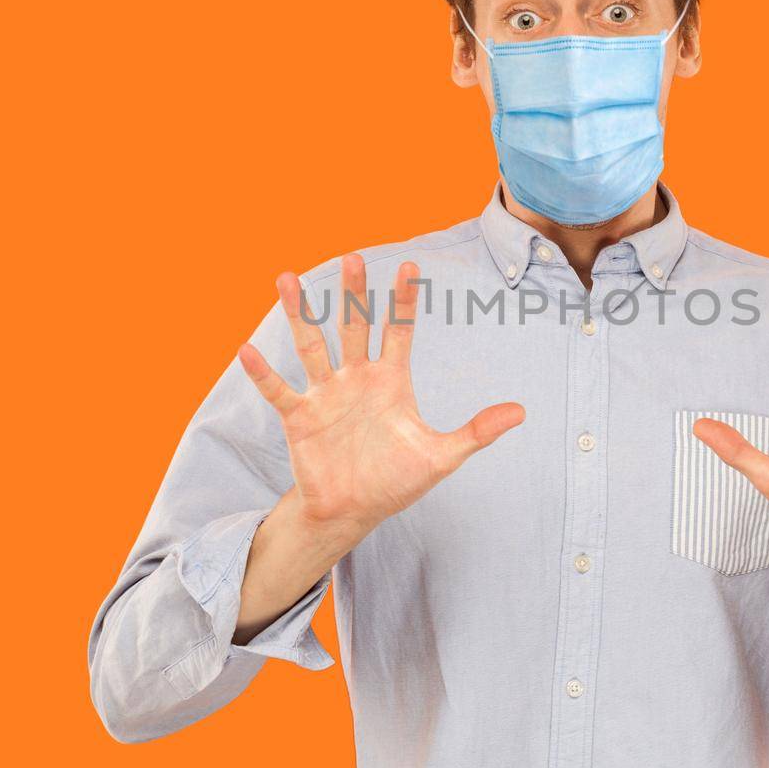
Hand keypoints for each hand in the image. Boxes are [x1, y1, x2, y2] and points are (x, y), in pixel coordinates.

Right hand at [238, 254, 525, 543]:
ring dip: (300, 314)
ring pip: (312, 345)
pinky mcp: (299, 417)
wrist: (354, 511)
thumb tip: (522, 411)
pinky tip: (246, 350)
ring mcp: (325, 394)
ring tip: (287, 278)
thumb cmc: (396, 481)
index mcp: (390, 381)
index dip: (403, 301)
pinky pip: (278, 389)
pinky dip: (262, 372)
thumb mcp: (441, 456)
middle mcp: (356, 378)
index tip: (410, 265)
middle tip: (352, 256)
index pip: (398, 332)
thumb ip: (477, 432)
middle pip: (354, 327)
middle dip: (353, 294)